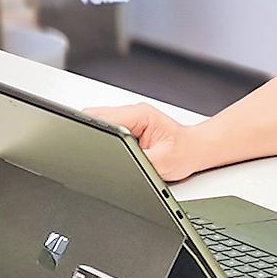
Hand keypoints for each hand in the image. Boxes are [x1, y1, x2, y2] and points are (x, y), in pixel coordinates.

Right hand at [85, 103, 203, 181]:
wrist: (195, 150)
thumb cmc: (184, 152)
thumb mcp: (161, 162)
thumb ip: (138, 160)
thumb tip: (117, 163)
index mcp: (140, 115)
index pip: (103, 116)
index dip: (90, 128)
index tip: (82, 139)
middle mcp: (133, 113)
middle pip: (96, 117)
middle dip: (89, 134)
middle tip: (91, 152)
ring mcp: (130, 119)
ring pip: (100, 122)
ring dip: (97, 136)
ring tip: (103, 152)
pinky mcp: (129, 127)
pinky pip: (108, 129)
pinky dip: (103, 140)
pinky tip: (110, 151)